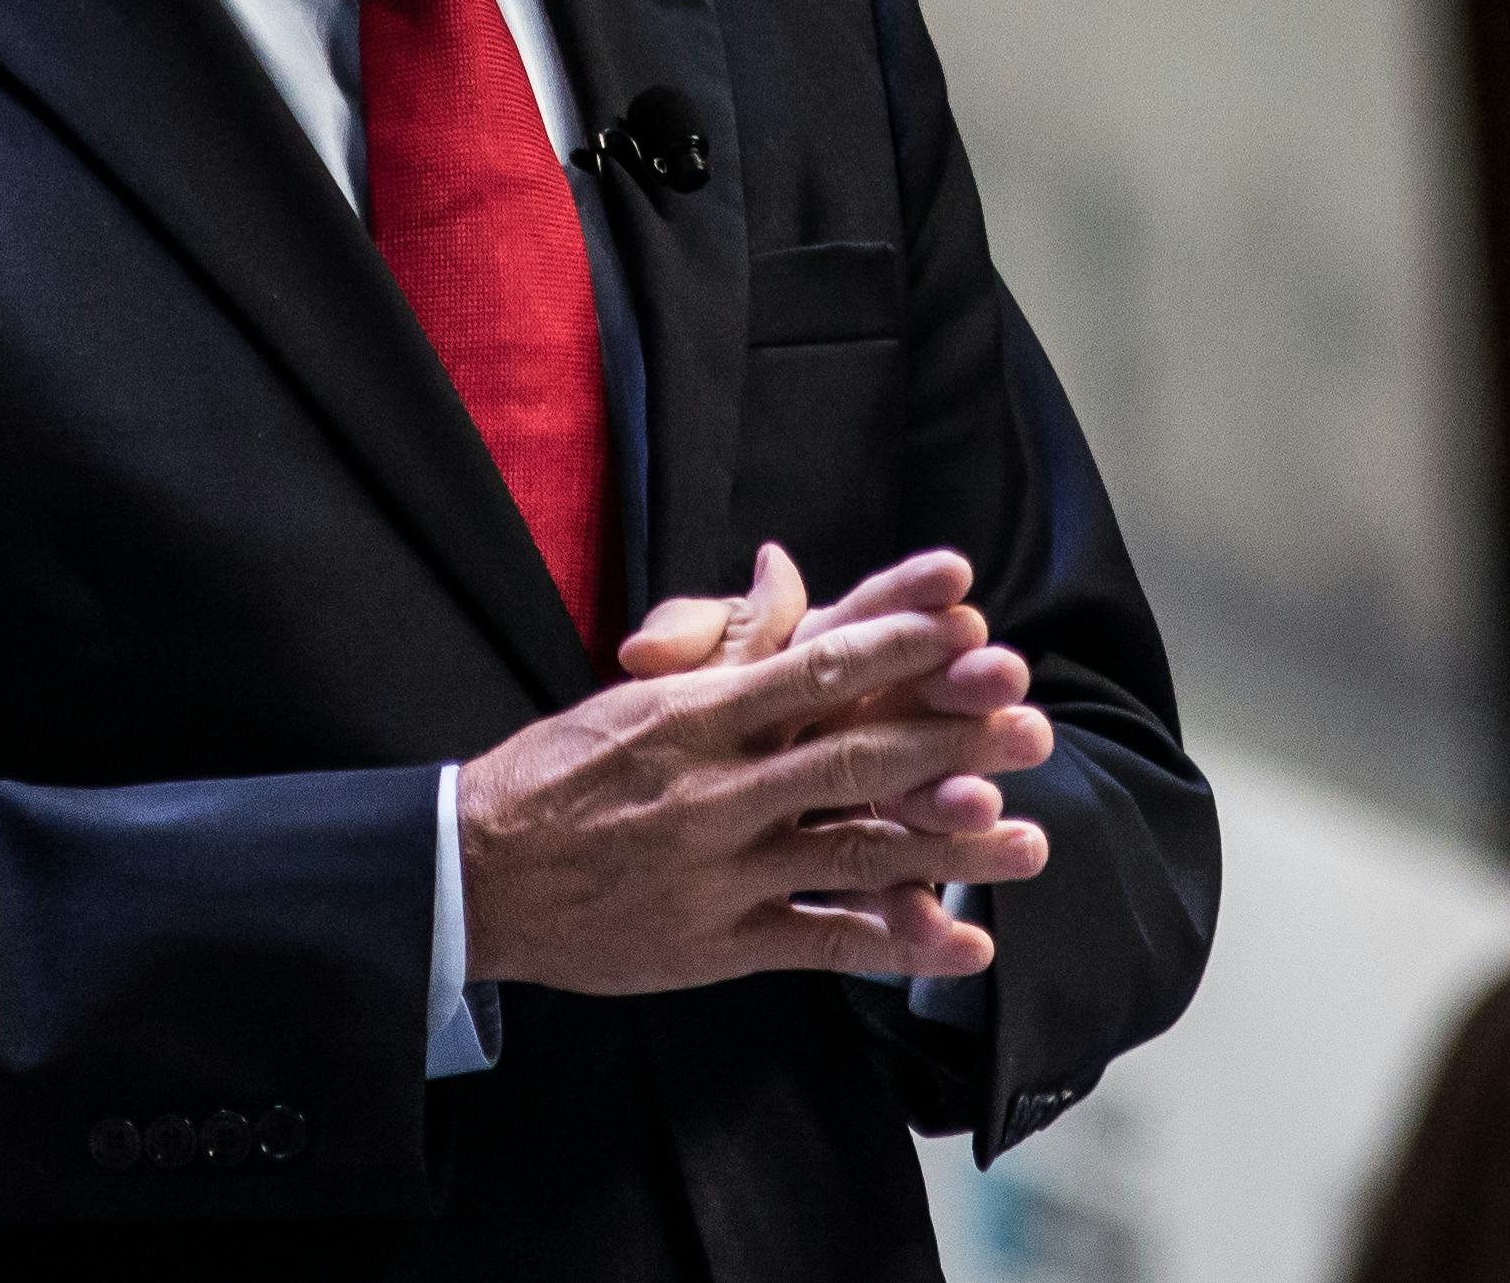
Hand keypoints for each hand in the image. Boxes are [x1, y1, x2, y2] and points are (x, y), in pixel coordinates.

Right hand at [461, 550, 1050, 991]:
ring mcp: (722, 868)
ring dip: (948, 846)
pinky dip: (894, 942)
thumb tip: (786, 568)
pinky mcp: (718, 941)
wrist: (475, 874)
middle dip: (951, 739)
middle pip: (854, 754)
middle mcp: (719, 786)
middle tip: (1035, 726)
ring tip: (1032, 841)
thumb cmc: (564, 769)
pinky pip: (821, 938)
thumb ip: (728, 640)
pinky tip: (964, 941)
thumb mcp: (642, 688)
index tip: (971, 612)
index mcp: (700, 711)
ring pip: (854, 852)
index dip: (899, 638)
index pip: (818, 663)